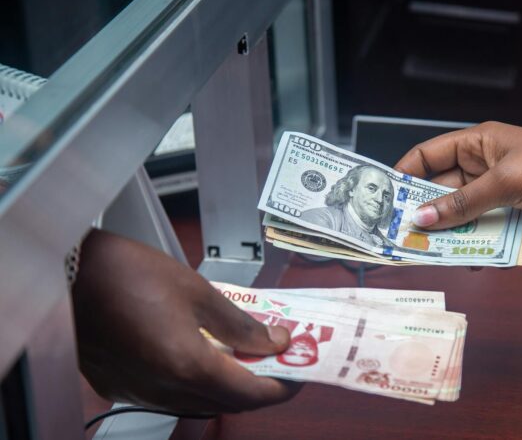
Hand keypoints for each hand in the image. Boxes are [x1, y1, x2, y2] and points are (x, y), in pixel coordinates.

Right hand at [72, 229, 300, 412]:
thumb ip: (240, 324)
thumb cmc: (124, 273)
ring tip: (247, 356)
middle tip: (278, 361)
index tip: (300, 372)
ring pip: (199, 402)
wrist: (67, 273)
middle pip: (227, 402)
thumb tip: (272, 340)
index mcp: (187, 365)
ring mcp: (138, 391)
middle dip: (260, 385)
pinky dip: (195, 383)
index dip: (282, 387)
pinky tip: (204, 357)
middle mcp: (162, 388)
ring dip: (228, 386)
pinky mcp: (121, 385)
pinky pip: (169, 396)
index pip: (251, 393)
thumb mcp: (197, 291)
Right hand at [395, 89, 521, 244]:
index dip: (405, 175)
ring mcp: (501, 198)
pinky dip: (478, 250)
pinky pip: (488, 238)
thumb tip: (421, 218)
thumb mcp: (504, 182)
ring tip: (430, 256)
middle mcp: (485, 171)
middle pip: (442, 193)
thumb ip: (462, 203)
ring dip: (451, 237)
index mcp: (478, 146)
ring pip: (463, 220)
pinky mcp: (517, 223)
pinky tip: (469, 262)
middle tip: (402, 239)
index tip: (384, 201)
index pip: (429, 156)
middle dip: (424, 214)